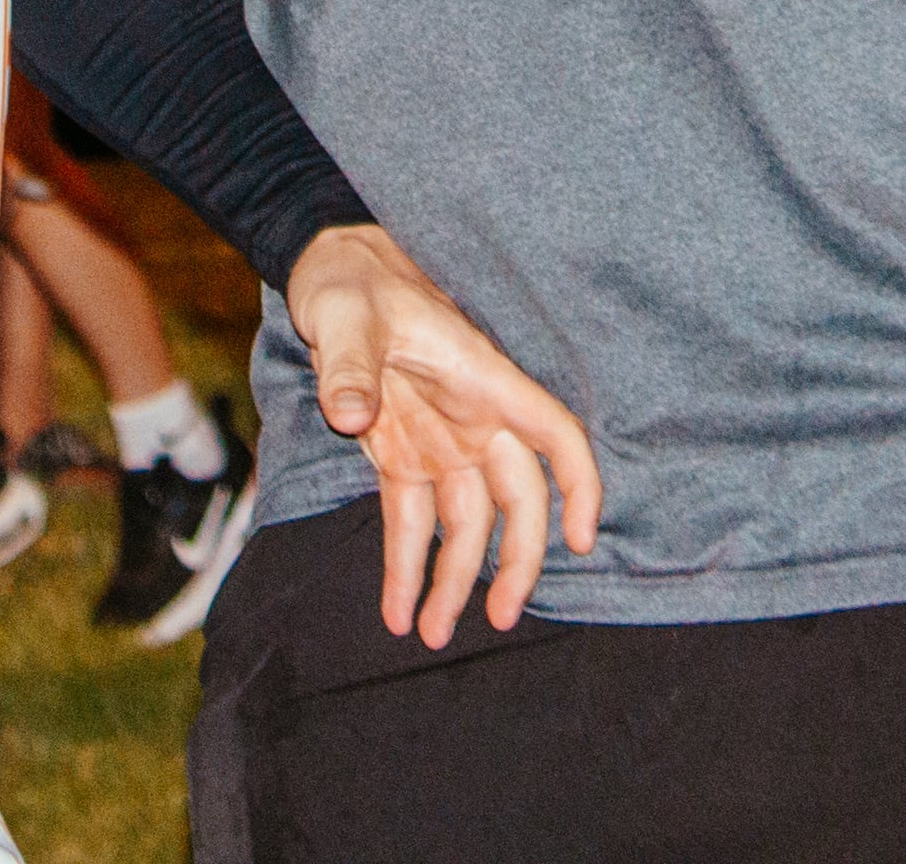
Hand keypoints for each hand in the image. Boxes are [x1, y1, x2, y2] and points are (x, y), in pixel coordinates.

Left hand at [284, 223, 602, 645]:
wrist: (325, 270)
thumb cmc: (350, 281)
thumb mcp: (345, 315)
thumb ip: (350, 365)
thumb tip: (350, 415)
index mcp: (481, 379)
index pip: (553, 434)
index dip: (578, 485)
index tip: (580, 540)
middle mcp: (472, 419)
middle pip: (516, 498)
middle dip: (514, 561)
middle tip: (501, 618)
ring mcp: (439, 441)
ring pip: (465, 523)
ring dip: (454, 579)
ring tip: (433, 636)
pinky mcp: (399, 455)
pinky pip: (411, 520)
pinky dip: (405, 566)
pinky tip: (397, 611)